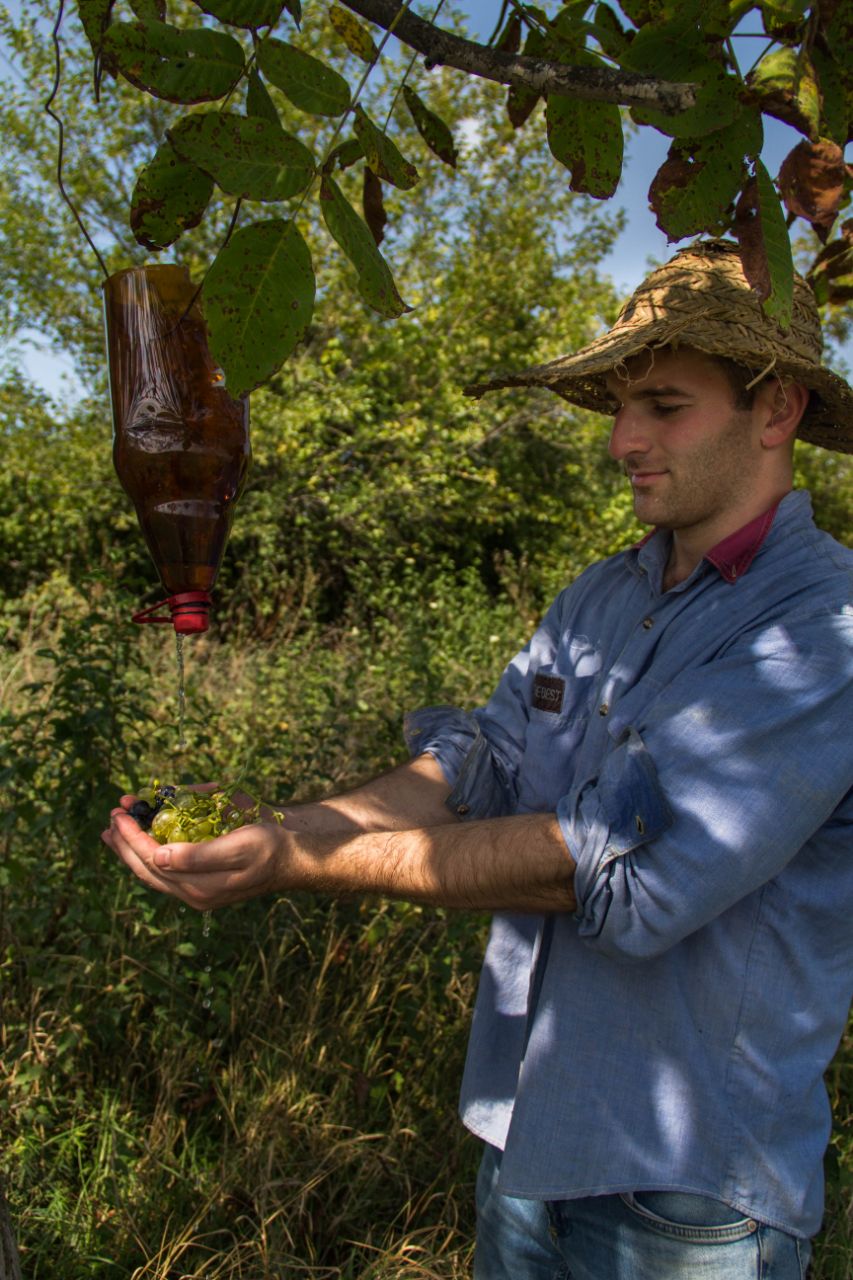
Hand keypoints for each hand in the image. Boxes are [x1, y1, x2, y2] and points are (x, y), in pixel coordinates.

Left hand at [102, 801, 287, 910]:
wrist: (292, 858)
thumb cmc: (269, 848)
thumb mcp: (236, 847)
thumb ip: (196, 856)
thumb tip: (157, 857)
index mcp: (197, 887)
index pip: (151, 861)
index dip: (132, 837)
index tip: (119, 815)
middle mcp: (192, 892)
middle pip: (145, 868)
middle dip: (124, 843)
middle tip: (112, 817)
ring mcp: (196, 888)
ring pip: (153, 870)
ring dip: (132, 847)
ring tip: (117, 828)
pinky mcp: (201, 880)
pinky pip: (166, 867)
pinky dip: (151, 849)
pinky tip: (146, 837)